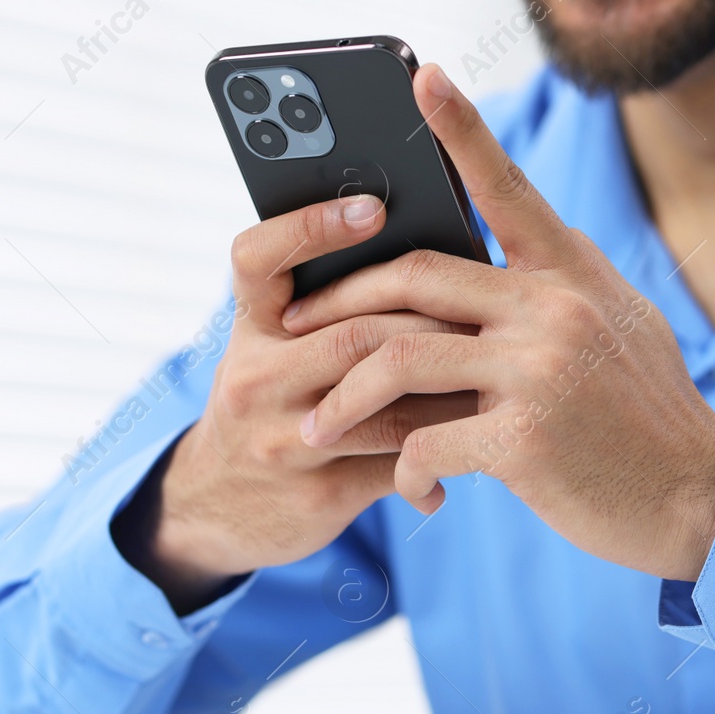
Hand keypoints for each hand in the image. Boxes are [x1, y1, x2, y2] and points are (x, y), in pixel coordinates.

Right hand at [113, 193, 476, 611]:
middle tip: (491, 311)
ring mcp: (282, 440)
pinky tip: (479, 443)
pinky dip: (444, 452)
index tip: (376, 207)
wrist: (216, 506)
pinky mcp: (318, 494)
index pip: (260, 258)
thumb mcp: (276, 346)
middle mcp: (255, 377)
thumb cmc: (275, 400)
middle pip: (353, 334)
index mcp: (250, 325)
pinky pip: (398, 465)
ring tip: (498, 372)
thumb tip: (435, 257)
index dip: (312, 226)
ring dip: (451, 388)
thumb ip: (330, 307)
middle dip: (433, 323)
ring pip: (386, 402)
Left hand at [286, 64, 714, 581]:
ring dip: (345, 401)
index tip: (422, 76)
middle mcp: (555, 307)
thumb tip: (502, 260)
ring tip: (316, 429)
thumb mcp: (618, 326)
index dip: (462, 130)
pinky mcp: (526, 440)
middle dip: (338, 303)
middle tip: (292, 328)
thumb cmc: (649, 414)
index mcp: (574, 274)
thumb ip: (559, 289)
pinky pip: (425, 443)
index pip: (507, 188)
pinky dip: (403, 470)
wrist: (700, 497)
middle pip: (413, 276)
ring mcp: (540, 370)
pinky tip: (413, 488)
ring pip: (399, 358)